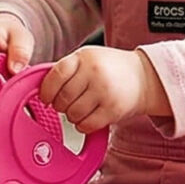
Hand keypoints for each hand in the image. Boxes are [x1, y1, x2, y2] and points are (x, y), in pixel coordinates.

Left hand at [38, 46, 167, 132]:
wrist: (143, 77)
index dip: (46, 90)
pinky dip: (83, 125)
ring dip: (72, 116)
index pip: (56, 76)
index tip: (46, 97)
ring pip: (73, 114)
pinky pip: (86, 125)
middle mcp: (94, 73)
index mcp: (83, 58)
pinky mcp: (113, 110)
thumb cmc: (110, 68)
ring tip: (80, 109)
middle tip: (65, 104)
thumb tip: (41, 87)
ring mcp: (104, 91)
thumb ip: (66, 69)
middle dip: (59, 105)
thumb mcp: (87, 58)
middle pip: (62, 98)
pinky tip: (88, 117)